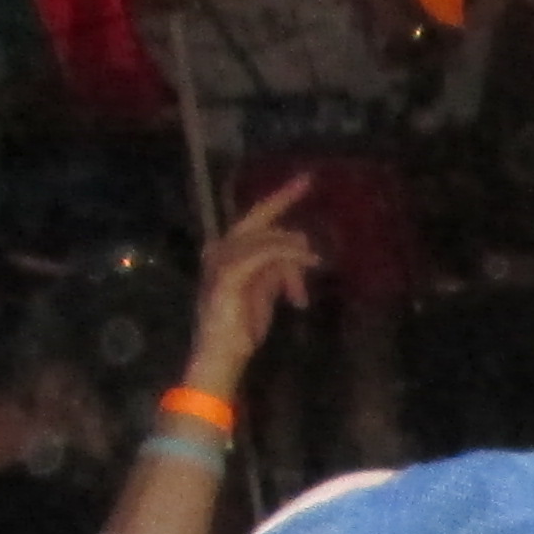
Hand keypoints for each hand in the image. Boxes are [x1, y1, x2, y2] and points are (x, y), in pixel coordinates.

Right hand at [184, 192, 319, 392]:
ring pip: (267, 238)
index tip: (304, 180)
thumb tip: (301, 254)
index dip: (279, 199)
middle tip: (309, 180)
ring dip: (295, 251)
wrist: (223, 354)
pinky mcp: (228, 276)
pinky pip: (262, 254)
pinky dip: (286, 255)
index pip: (256, 220)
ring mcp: (221, 261)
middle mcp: (220, 249)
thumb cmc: (243, 326)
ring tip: (314, 265)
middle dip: (283, 199)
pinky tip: (306, 263)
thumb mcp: (266, 289)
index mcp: (228, 251)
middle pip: (258, 218)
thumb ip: (278, 267)